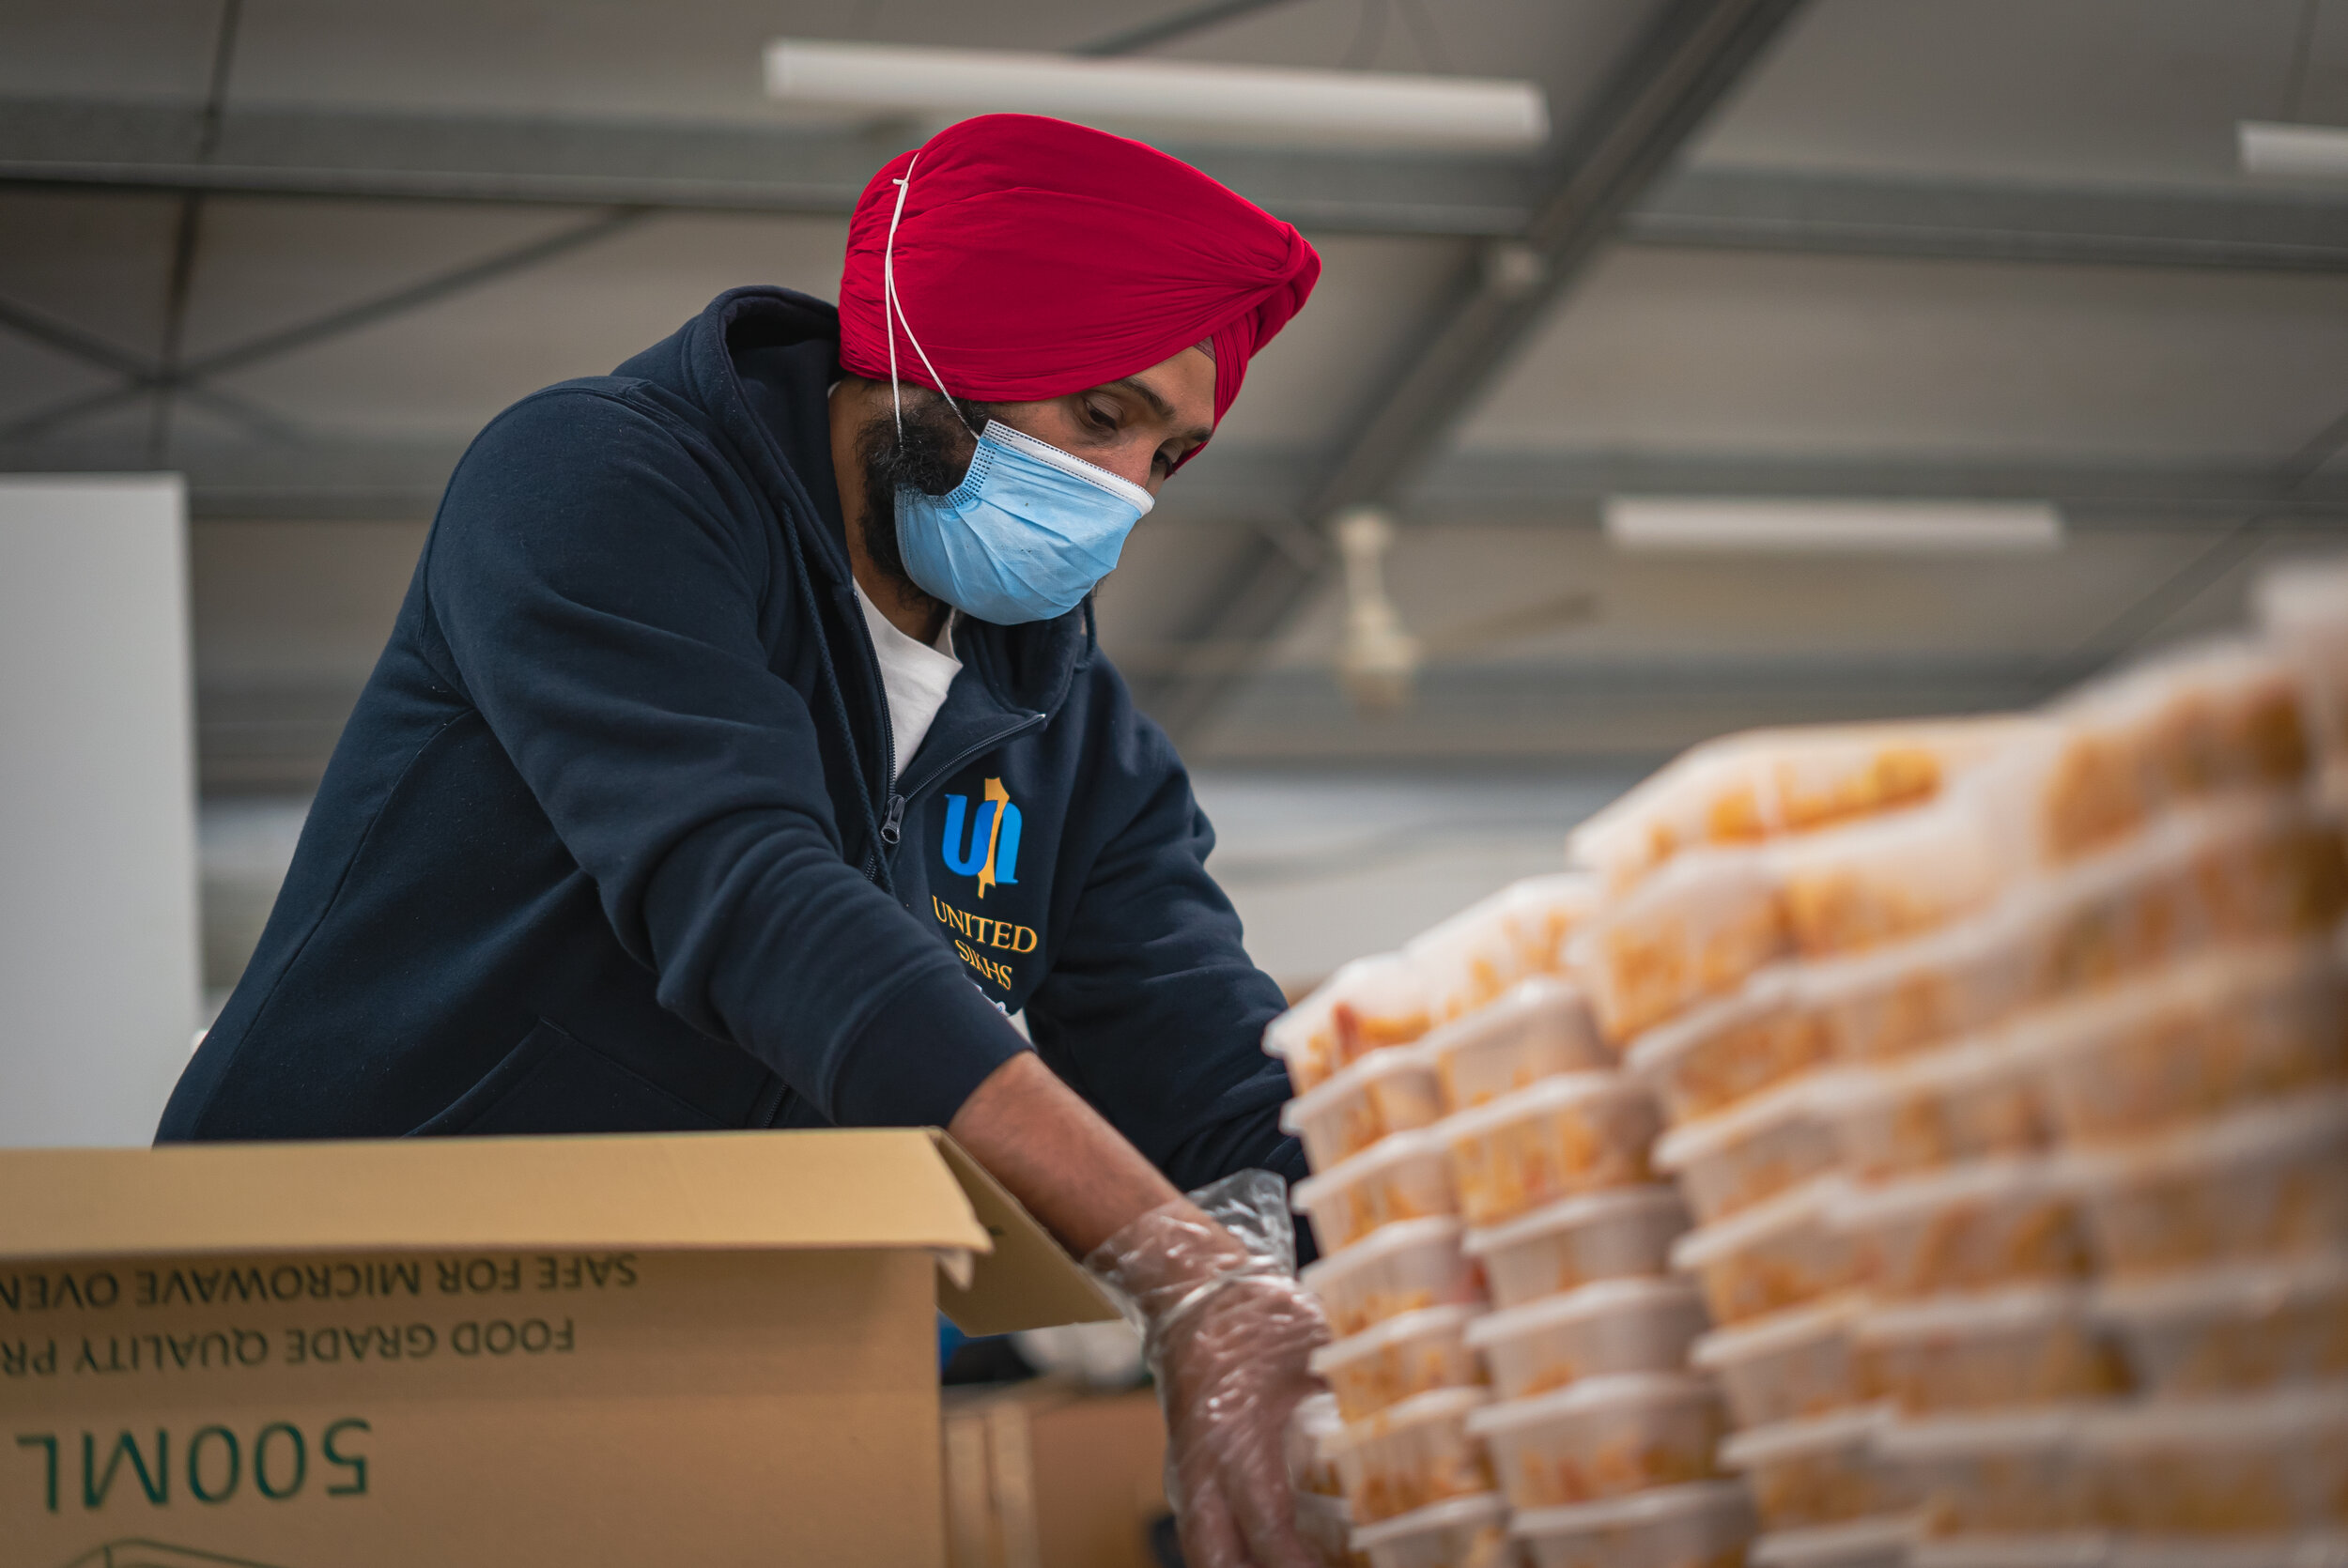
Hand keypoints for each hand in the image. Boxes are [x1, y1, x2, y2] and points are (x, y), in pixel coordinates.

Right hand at [1083, 1171, 1331, 1567]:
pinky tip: (1279, 1562)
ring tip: (1310, 1567)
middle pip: (1222, 1563)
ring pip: (1208, 1558)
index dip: (1301, 1563)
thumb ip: (1357, 1383)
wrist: (1194, 1299)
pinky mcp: (1188, 1483)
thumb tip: (1423, 1404)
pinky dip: (1239, 1561)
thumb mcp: (1314, 1345)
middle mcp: (1202, 1469)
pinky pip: (1206, 1541)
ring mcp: (1188, 1480)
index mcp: (1235, 1434)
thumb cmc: (1258, 1320)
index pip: (1268, 1524)